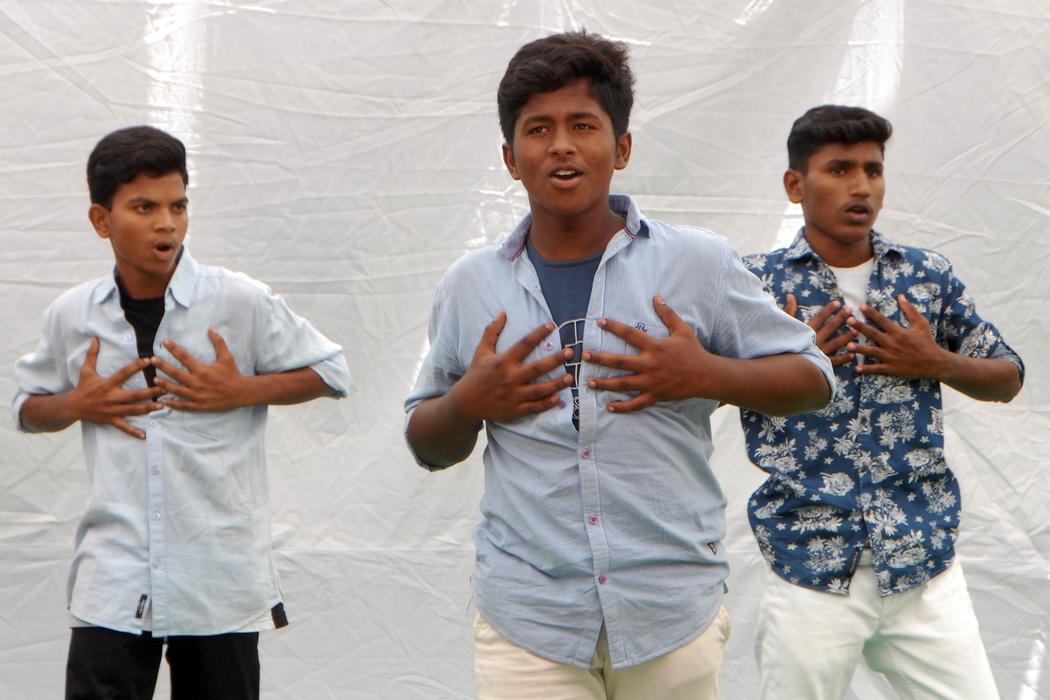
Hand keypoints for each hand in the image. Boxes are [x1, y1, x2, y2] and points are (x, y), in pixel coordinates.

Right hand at [67, 337, 162, 437]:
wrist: (72, 407)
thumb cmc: (82, 387)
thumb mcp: (86, 370)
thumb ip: (92, 354)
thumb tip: (95, 338)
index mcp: (107, 384)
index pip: (124, 373)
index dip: (136, 366)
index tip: (149, 360)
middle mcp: (111, 397)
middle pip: (133, 395)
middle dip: (149, 392)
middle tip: (164, 388)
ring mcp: (112, 410)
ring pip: (133, 410)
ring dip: (147, 409)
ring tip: (161, 406)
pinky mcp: (111, 420)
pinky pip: (124, 427)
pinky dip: (133, 432)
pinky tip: (144, 435)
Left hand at [152, 328, 250, 410]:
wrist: (241, 392)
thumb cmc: (233, 373)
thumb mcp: (227, 357)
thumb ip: (218, 342)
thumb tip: (211, 328)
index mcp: (202, 370)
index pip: (184, 357)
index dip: (174, 349)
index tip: (165, 342)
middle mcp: (197, 382)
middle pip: (176, 373)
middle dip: (163, 366)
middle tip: (152, 360)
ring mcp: (197, 395)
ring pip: (177, 389)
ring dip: (165, 384)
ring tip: (154, 379)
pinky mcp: (199, 405)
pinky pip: (184, 405)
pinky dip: (174, 403)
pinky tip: (165, 400)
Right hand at [448, 313, 572, 423]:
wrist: (465, 402)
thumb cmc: (475, 374)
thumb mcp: (481, 351)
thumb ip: (491, 332)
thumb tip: (502, 313)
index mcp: (503, 362)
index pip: (524, 344)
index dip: (539, 333)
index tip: (552, 325)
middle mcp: (510, 378)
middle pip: (537, 368)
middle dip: (555, 359)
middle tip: (570, 352)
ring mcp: (514, 395)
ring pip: (540, 390)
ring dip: (556, 384)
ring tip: (570, 377)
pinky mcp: (515, 410)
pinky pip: (534, 407)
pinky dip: (547, 403)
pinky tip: (559, 399)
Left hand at [583, 295, 719, 412]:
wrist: (707, 376)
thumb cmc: (693, 351)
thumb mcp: (682, 329)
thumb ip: (667, 313)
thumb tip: (656, 296)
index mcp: (654, 346)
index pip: (629, 334)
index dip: (613, 326)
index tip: (598, 321)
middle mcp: (649, 364)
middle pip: (619, 362)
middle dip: (600, 359)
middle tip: (584, 356)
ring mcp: (651, 382)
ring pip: (622, 384)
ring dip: (604, 383)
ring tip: (589, 382)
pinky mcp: (655, 396)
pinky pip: (636, 403)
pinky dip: (623, 407)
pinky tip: (610, 407)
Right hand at [785, 293, 856, 365]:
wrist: (785, 367)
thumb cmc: (782, 345)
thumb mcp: (784, 325)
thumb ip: (789, 310)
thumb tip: (790, 295)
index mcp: (807, 331)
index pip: (820, 317)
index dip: (829, 309)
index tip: (838, 302)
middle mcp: (816, 340)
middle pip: (830, 327)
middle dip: (841, 318)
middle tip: (851, 310)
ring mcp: (820, 352)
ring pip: (836, 343)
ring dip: (846, 337)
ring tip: (856, 332)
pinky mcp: (820, 363)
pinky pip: (834, 361)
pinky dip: (843, 358)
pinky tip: (852, 355)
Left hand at [847, 294, 946, 378]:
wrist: (935, 362)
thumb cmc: (926, 341)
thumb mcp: (921, 324)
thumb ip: (909, 310)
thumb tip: (900, 296)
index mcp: (898, 332)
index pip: (882, 320)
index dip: (871, 313)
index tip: (860, 306)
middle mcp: (892, 343)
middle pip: (873, 334)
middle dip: (860, 327)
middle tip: (848, 321)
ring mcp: (891, 356)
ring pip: (872, 352)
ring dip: (860, 349)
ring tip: (848, 345)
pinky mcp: (891, 368)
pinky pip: (877, 369)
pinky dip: (866, 369)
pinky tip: (856, 368)